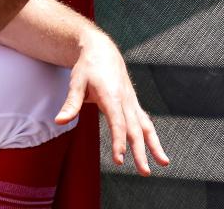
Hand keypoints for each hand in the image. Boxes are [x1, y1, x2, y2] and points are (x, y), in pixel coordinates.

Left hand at [55, 29, 166, 175]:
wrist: (102, 50)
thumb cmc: (88, 67)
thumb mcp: (76, 82)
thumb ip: (71, 104)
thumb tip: (60, 121)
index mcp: (112, 95)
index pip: (117, 123)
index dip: (119, 141)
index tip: (119, 160)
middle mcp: (126, 100)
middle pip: (135, 129)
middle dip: (140, 152)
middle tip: (144, 172)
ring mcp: (132, 102)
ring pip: (146, 126)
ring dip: (154, 146)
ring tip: (164, 164)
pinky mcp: (133, 103)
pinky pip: (145, 122)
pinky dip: (152, 137)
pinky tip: (157, 151)